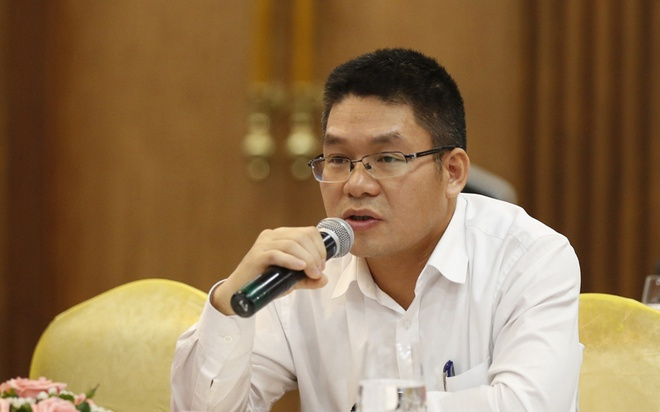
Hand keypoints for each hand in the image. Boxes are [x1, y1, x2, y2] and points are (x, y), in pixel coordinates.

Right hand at [211, 226, 327, 314]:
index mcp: (282, 235)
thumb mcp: (291, 279)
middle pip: (302, 237)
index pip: (308, 232)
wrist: (240, 292)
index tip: (322, 265)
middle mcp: (272, 235)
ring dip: (307, 259)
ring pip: (292, 244)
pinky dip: (291, 261)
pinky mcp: (256, 255)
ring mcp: (263, 243)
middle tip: (318, 272)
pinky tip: (300, 268)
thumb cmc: (265, 282)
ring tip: (312, 273)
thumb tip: (324, 279)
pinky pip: (277, 254)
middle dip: (315, 254)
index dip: (320, 247)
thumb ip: (308, 279)